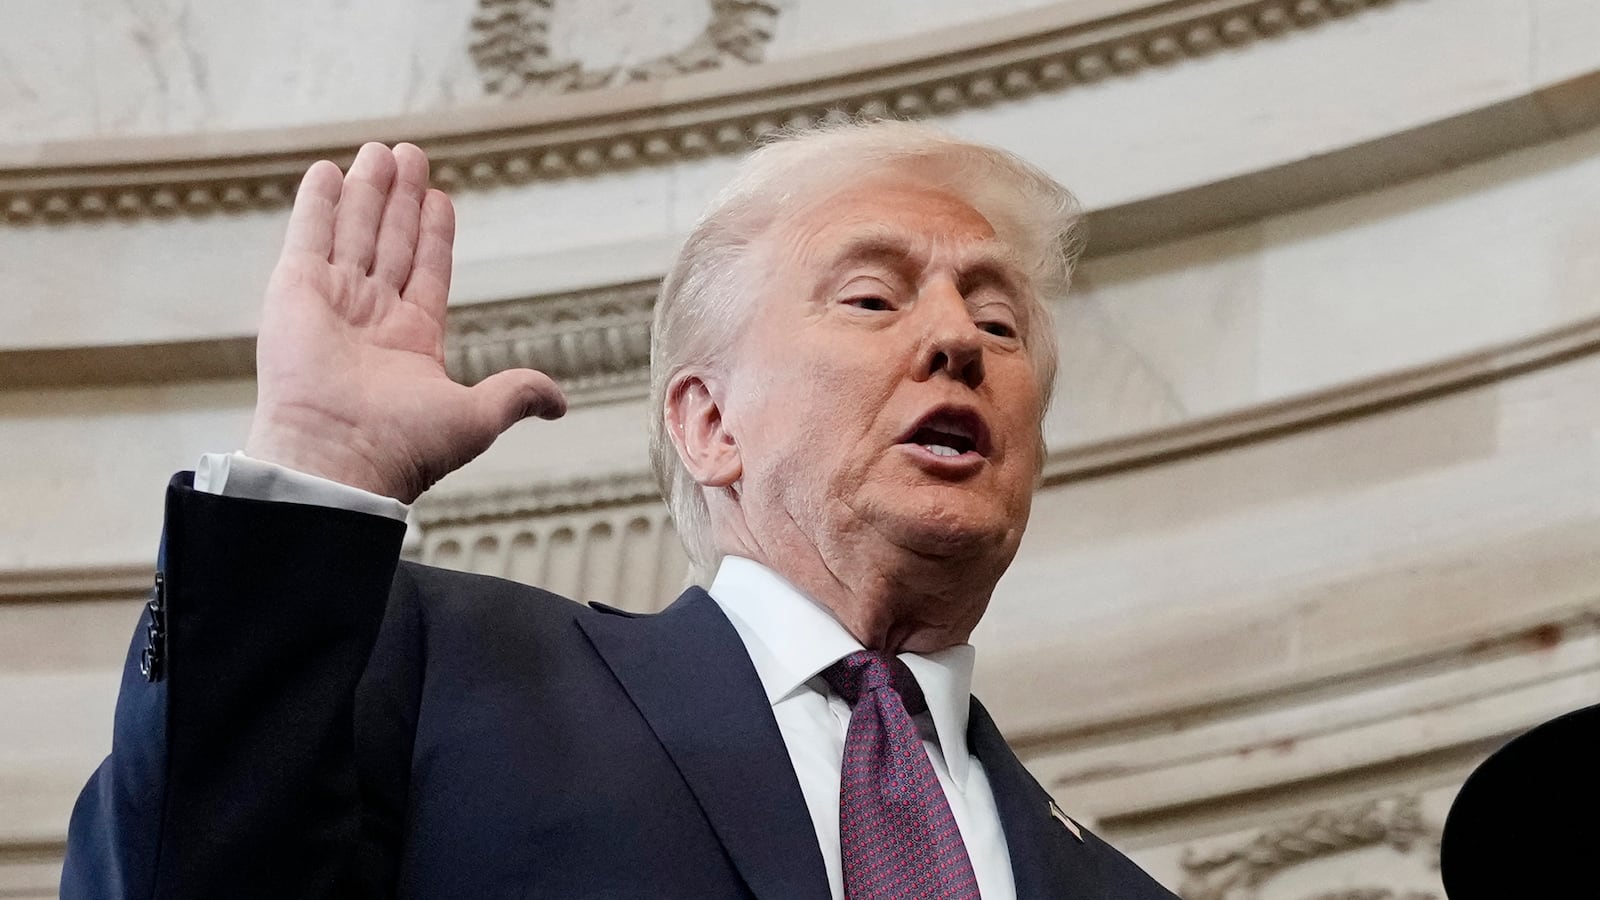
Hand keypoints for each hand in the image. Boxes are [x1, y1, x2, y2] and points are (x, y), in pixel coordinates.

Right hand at [245, 143, 565, 502]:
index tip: (441, 196)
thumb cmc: (404, 447)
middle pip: (391, 241)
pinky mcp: (294, 292)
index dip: (435, 232)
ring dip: (368, 191)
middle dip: (401, 199)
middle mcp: (371, 318)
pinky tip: (328, 171)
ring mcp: (332, 302)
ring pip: (354, 231)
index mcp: (412, 341)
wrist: (338, 459)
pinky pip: (308, 236)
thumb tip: (559, 403)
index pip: (427, 270)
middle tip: (411, 154)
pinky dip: (318, 203)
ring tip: (381, 150)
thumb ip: (516, 394)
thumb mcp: (476, 417)